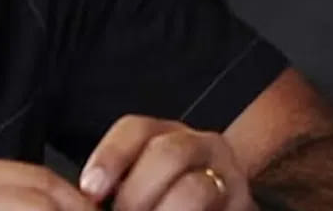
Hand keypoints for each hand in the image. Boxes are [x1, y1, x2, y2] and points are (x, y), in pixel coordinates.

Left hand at [78, 115, 255, 210]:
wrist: (221, 209)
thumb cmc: (169, 200)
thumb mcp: (141, 182)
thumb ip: (116, 185)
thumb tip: (88, 196)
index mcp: (167, 135)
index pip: (136, 129)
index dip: (110, 156)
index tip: (90, 189)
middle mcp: (203, 148)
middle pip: (168, 153)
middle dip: (137, 192)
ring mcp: (229, 178)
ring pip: (196, 188)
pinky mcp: (244, 205)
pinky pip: (220, 209)